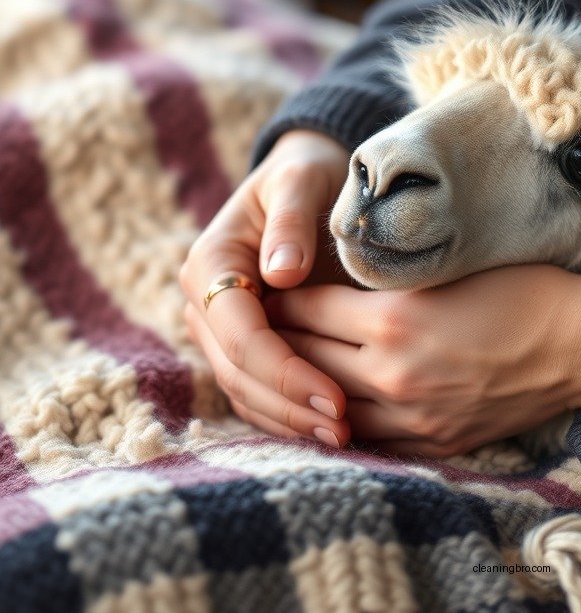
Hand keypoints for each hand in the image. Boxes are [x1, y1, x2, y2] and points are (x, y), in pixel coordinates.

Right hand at [179, 128, 352, 447]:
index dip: (286, 370)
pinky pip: (256, 390)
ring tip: (342, 438)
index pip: (243, 335)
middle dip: (290, 404)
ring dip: (288, 420)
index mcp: (211, 264)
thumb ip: (291, 221)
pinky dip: (286, 414)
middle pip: (239, 372)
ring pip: (244, 390)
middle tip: (344, 427)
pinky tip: (327, 430)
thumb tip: (281, 274)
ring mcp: (218, 327)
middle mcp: (205, 302)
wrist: (305, 176)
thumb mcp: (301, 180)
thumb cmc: (306, 174)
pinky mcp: (241, 342)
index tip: (335, 394)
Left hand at [262, 263, 580, 459]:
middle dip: (272, 337)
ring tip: (278, 364)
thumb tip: (328, 276)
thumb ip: (385, 276)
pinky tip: (324, 403)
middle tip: (253, 322)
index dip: (279, 294)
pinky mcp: (430, 442)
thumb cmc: (518, 289)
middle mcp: (393, 372)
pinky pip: (362, 437)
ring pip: (323, 406)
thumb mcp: (446, 266)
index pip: (305, 307)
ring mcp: (411, 415)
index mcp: (395, 318)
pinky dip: (335, 419)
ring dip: (297, 384)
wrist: (575, 344)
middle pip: (302, 357)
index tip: (263, 285)